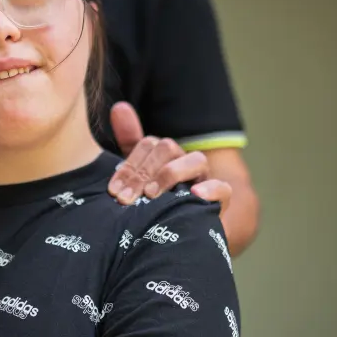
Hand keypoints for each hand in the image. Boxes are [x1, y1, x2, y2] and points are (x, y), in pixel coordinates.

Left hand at [108, 102, 231, 212]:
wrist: (186, 229)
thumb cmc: (159, 199)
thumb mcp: (140, 172)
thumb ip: (130, 142)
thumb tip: (119, 107)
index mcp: (164, 154)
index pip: (147, 145)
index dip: (128, 166)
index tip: (113, 189)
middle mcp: (184, 161)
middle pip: (167, 149)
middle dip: (143, 173)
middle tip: (126, 198)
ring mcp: (204, 177)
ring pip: (196, 160)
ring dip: (170, 174)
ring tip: (151, 194)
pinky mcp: (220, 198)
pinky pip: (223, 188)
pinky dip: (211, 189)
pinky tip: (195, 194)